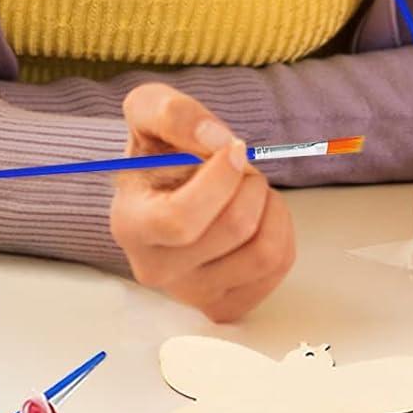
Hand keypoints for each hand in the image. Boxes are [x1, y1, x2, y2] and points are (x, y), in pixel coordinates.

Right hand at [109, 83, 294, 322]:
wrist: (163, 186)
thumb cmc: (158, 149)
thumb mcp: (149, 108)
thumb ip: (172, 112)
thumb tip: (216, 140)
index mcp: (130, 225)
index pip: (182, 219)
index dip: (221, 179)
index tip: (234, 148)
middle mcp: (156, 270)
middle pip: (234, 229)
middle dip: (250, 182)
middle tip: (240, 166)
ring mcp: (192, 293)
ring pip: (265, 251)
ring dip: (270, 205)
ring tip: (249, 190)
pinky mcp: (226, 304)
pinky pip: (280, 265)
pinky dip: (281, 229)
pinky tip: (258, 215)